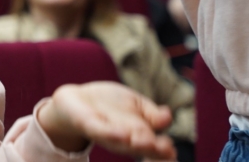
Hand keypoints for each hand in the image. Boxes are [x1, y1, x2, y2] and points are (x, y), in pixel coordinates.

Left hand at [38, 82, 175, 159]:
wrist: (77, 98)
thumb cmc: (109, 104)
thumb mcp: (135, 104)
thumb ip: (152, 112)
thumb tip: (168, 116)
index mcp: (139, 135)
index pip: (155, 147)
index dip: (163, 150)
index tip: (171, 150)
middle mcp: (124, 139)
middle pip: (141, 147)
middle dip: (153, 149)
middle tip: (166, 149)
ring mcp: (106, 134)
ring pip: (122, 143)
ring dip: (136, 145)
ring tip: (147, 143)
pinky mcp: (88, 125)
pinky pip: (101, 132)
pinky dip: (112, 134)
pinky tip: (123, 134)